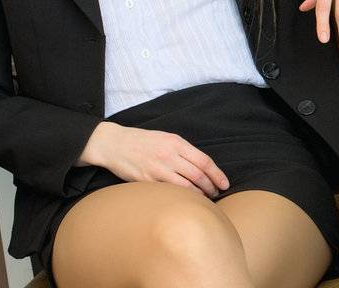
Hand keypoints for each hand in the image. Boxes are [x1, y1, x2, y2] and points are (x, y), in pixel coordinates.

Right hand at [78, 122, 229, 197]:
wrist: (114, 144)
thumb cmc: (143, 141)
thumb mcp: (166, 138)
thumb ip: (184, 151)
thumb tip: (202, 167)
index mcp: (176, 143)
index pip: (204, 161)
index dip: (217, 174)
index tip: (225, 183)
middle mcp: (168, 156)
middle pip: (198, 175)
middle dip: (211, 187)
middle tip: (216, 193)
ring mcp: (157, 169)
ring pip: (186, 186)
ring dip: (199, 194)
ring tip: (205, 198)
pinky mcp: (146, 181)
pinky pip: (169, 192)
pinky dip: (181, 198)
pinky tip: (187, 200)